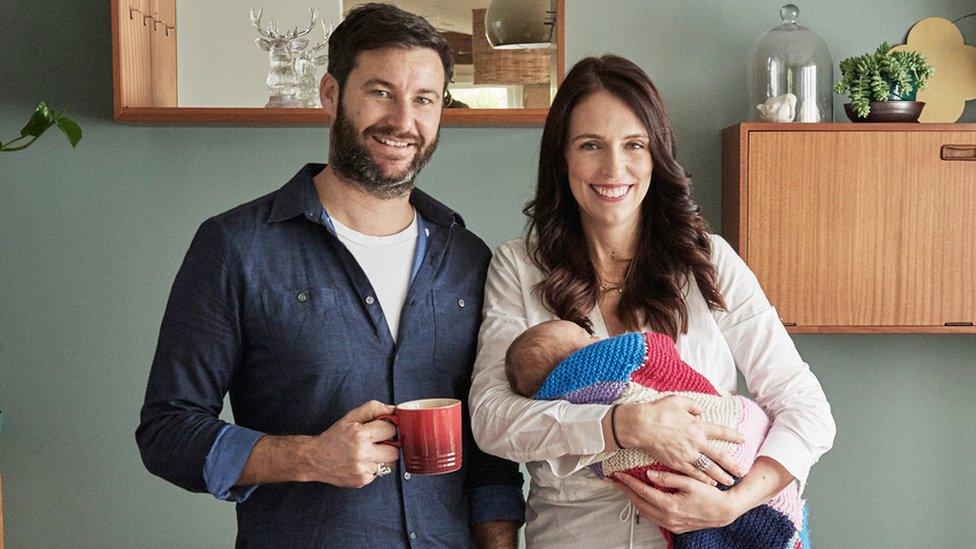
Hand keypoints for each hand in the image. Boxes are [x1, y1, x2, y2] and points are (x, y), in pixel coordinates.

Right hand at [300, 400, 398, 487]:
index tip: (381, 429)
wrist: (315, 458)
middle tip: (378, 442)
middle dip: (389, 445)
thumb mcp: (350, 417)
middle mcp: (362, 453)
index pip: (391, 429)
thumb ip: (372, 409)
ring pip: (390, 463)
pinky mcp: (363, 480)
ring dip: (384, 457)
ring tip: (369, 453)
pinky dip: (374, 467)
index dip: (387, 428)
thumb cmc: (334, 437)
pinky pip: (380, 473)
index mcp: (360, 435)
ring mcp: (363, 469)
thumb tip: (393, 409)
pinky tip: (362, 462)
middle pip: (395, 450)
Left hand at [611, 470, 742, 533]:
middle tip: (615, 481)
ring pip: (644, 512)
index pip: (642, 492)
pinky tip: (642, 498)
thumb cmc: (710, 495)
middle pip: (639, 503)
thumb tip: (649, 473)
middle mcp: (668, 518)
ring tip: (625, 487)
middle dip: (626, 491)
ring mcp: (671, 525)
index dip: (629, 482)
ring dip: (634, 499)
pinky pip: (653, 517)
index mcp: (670, 506)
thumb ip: (668, 478)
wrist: (724, 511)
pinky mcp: (675, 527)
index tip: (619, 474)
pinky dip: (644, 507)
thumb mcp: (690, 481)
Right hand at [615, 396, 746, 485]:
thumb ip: (693, 405)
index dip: (734, 436)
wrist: (641, 426)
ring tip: (730, 481)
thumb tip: (701, 411)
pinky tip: (710, 483)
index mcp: (697, 426)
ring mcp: (687, 454)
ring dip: (720, 475)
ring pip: (708, 468)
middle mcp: (695, 442)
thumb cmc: (658, 411)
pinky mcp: (676, 463)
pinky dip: (703, 479)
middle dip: (733, 465)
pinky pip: (693, 473)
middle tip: (743, 471)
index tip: (744, 439)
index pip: (721, 432)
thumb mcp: (677, 400)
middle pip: (719, 456)